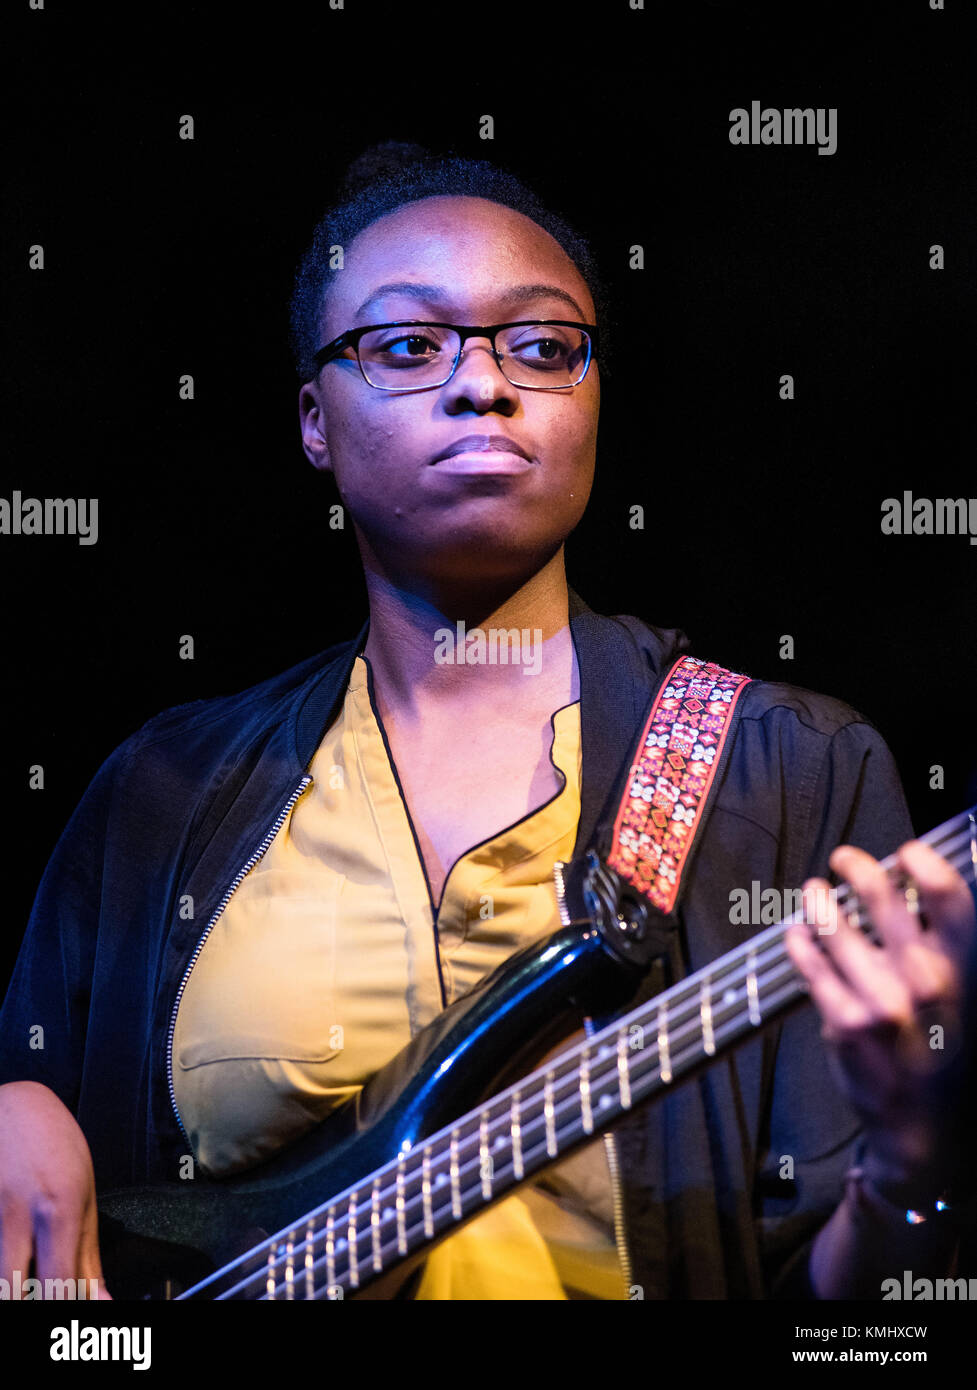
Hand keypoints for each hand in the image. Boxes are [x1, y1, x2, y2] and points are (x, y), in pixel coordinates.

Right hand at [0, 1081, 111, 1298]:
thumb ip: (89, 1254)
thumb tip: (103, 1300)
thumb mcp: (86, 1193)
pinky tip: (12, 1255)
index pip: (59, 1284)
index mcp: (60, 1209)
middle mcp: (20, 1215)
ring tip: (29, 1273)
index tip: (75, 1316)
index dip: (66, 1311)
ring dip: (13, 1284)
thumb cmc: (53, 1144)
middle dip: (33, 1303)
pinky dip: (2, 1263)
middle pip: (15, 1291)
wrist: (12, 1106)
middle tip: (47, 1293)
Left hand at [785, 838, 975, 1199]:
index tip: (904, 853)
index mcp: (961, 968)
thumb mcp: (961, 997)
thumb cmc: (945, 1051)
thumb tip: (914, 888)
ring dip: (819, 901)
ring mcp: (880, 1000)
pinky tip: (798, 933)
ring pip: (834, 925)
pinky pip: (810, 964)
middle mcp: (924, 979)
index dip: (922, 861)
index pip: (946, 894)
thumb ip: (942, 946)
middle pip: (881, 896)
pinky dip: (800, 940)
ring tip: (814, 892)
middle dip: (857, 867)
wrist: (925, 1127)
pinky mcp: (842, 1021)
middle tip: (844, 859)